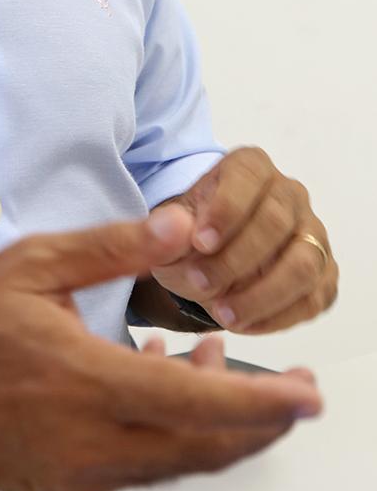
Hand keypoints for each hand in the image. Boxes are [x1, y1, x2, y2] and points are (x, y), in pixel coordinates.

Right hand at [0, 205, 322, 490]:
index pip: (199, 405)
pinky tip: (159, 386)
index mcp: (86, 382)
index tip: (305, 394)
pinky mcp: (69, 486)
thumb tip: (181, 226)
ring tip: (214, 369)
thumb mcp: (35, 264)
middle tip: (290, 391)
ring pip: (177, 463)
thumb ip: (114, 247)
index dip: (262, 402)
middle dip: (259, 420)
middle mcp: (90, 443)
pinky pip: (143, 468)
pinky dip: (172, 436)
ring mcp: (80, 474)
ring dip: (214, 425)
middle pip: (204, 448)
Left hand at [148, 147, 337, 334]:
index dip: (226, 209)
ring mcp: (312, 234)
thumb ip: (166, 229)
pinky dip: (277, 317)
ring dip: (261, 295)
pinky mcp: (324, 274)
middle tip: (200, 282)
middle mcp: (289, 194)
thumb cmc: (191, 236)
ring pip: (303, 264)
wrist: (206, 261)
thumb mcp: (168, 230)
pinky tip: (243, 322)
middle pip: (276, 222)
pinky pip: (313, 299)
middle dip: (235, 259)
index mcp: (250, 167)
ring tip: (222, 312)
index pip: (248, 176)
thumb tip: (175, 229)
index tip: (200, 242)